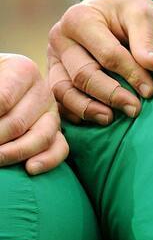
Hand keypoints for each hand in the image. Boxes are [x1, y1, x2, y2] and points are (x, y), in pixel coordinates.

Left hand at [0, 54, 66, 173]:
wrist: (3, 87)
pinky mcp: (56, 133)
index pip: (2, 101)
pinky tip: (29, 169)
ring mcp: (52, 113)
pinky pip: (59, 148)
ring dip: (13, 153)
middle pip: (17, 123)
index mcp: (23, 69)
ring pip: (41, 137)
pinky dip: (47, 160)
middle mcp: (43, 90)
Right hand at [48, 0, 152, 124]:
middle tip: (135, 109)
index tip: (150, 90)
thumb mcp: (141, 15)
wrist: (110, 4)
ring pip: (63, 90)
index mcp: (79, 19)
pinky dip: (73, 111)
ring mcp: (53, 57)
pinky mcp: (54, 72)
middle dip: (110, 95)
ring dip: (87, 108)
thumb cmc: (126, 9)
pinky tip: (94, 118)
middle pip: (83, 75)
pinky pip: (58, 98)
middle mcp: (59, 38)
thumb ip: (145, 40)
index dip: (131, 74)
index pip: (107, 54)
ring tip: (110, 118)